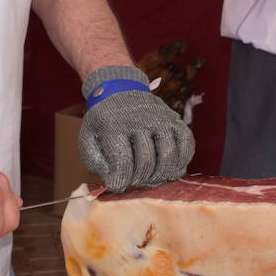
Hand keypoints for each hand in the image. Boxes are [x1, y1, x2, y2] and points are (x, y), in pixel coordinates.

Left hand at [78, 65, 194, 192]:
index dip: (120, 181)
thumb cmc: (103, 121)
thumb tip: (114, 182)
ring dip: (161, 175)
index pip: (122, 162)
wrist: (120, 89)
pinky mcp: (175, 119)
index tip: (117, 186)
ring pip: (169, 155)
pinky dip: (182, 161)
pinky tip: (170, 168)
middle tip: (134, 182)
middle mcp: (139, 120)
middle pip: (146, 162)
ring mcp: (160, 118)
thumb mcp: (88, 137)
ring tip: (151, 179)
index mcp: (113, 125)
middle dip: (139, 180)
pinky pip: (187, 144)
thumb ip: (96, 162)